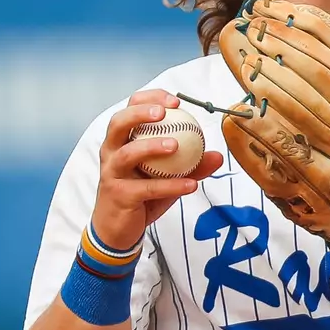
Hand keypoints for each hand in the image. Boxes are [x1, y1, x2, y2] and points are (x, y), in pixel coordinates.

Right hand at [92, 89, 223, 250]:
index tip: (175, 101)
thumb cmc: (141, 195)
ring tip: (175, 145)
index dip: (149, 99)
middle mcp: (111, 152)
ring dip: (152, 146)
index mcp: (121, 140)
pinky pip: (147, 188)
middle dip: (140, 113)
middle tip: (164, 113)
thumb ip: (191, 165)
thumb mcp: (166, 176)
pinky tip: (190, 185)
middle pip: (118, 123)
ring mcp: (112, 173)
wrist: (117, 230)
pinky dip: (170, 185)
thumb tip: (217, 155)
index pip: (129, 109)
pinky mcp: (120, 195)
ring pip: (127, 154)